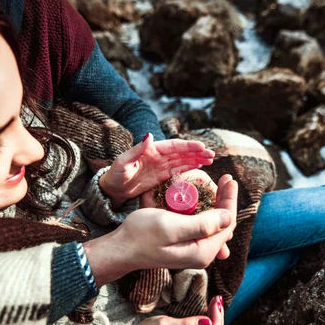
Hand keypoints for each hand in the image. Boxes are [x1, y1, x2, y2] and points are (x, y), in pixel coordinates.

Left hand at [99, 133, 214, 207]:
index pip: (174, 146)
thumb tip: (150, 135)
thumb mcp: (124, 162)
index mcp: (151, 150)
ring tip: (211, 160)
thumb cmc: (115, 175)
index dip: (188, 147)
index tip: (202, 147)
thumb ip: (137, 149)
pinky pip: (178, 170)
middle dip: (197, 153)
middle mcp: (158, 156)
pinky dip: (189, 167)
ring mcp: (161, 166)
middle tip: (212, 155)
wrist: (111, 190)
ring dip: (197, 159)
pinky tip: (200, 166)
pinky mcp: (161, 176)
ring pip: (183, 161)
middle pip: (181, 153)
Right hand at [141, 171, 232, 260]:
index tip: (229, 178)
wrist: (121, 248)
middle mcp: (202, 255)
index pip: (227, 222)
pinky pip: (204, 227)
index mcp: (202, 251)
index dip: (229, 199)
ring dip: (218, 205)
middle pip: (224, 224)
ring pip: (215, 225)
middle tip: (226, 179)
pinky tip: (205, 200)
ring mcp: (194, 252)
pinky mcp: (187, 247)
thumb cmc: (141, 235)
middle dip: (226, 200)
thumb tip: (228, 216)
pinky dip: (207, 211)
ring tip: (219, 186)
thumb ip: (201, 224)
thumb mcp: (170, 226)